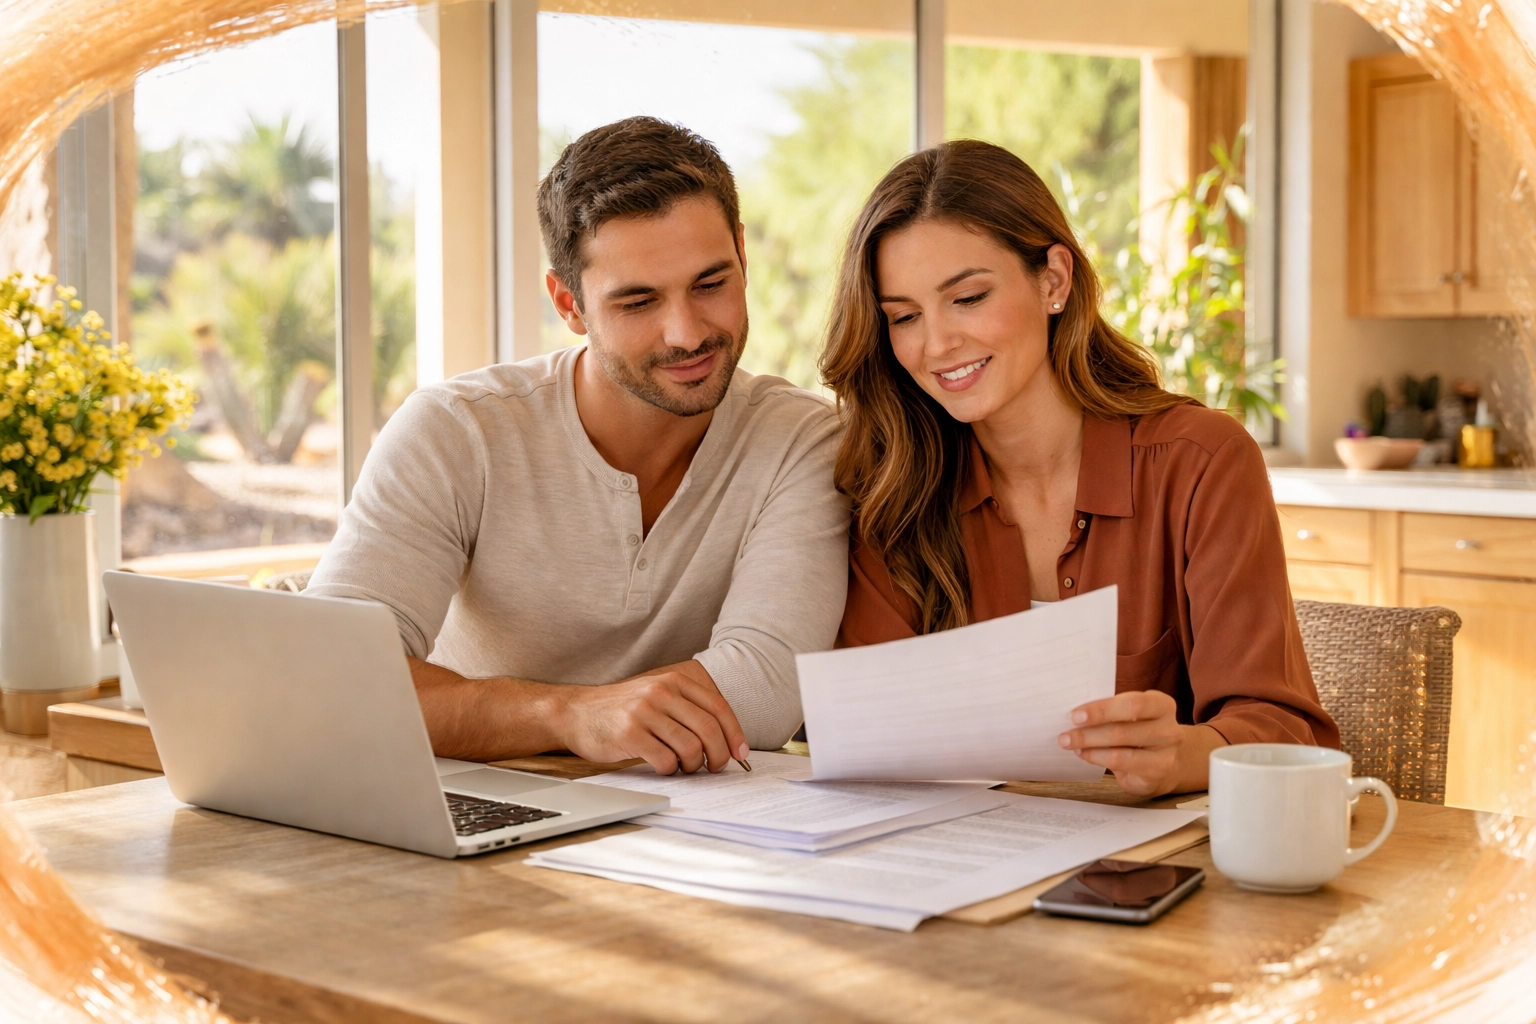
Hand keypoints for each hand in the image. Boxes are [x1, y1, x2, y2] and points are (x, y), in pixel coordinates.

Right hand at [553, 661, 749, 774]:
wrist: (577, 712)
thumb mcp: (657, 696)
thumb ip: (687, 709)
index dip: (734, 733)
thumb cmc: (623, 710)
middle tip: (714, 768)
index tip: (740, 753)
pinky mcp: (630, 734)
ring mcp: (645, 712)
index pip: (718, 707)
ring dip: (693, 765)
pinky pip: (666, 760)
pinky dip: (670, 770)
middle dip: (719, 755)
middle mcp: (661, 692)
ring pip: (690, 748)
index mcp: (674, 681)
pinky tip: (662, 766)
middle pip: (709, 729)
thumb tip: (726, 740)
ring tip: (683, 767)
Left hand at [1056, 690, 1226, 796]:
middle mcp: (1168, 727)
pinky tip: (1084, 754)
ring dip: (1089, 744)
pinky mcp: (1157, 771)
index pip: (1133, 702)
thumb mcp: (1130, 717)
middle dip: (1090, 729)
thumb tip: (1074, 713)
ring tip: (1069, 743)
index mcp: (1160, 704)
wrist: (1163, 765)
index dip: (1102, 709)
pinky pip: (1121, 762)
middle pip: (1125, 725)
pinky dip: (1096, 757)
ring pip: (1120, 746)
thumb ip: (1111, 711)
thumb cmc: (1138, 733)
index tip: (1075, 715)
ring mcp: (1165, 751)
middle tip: (1065, 734)